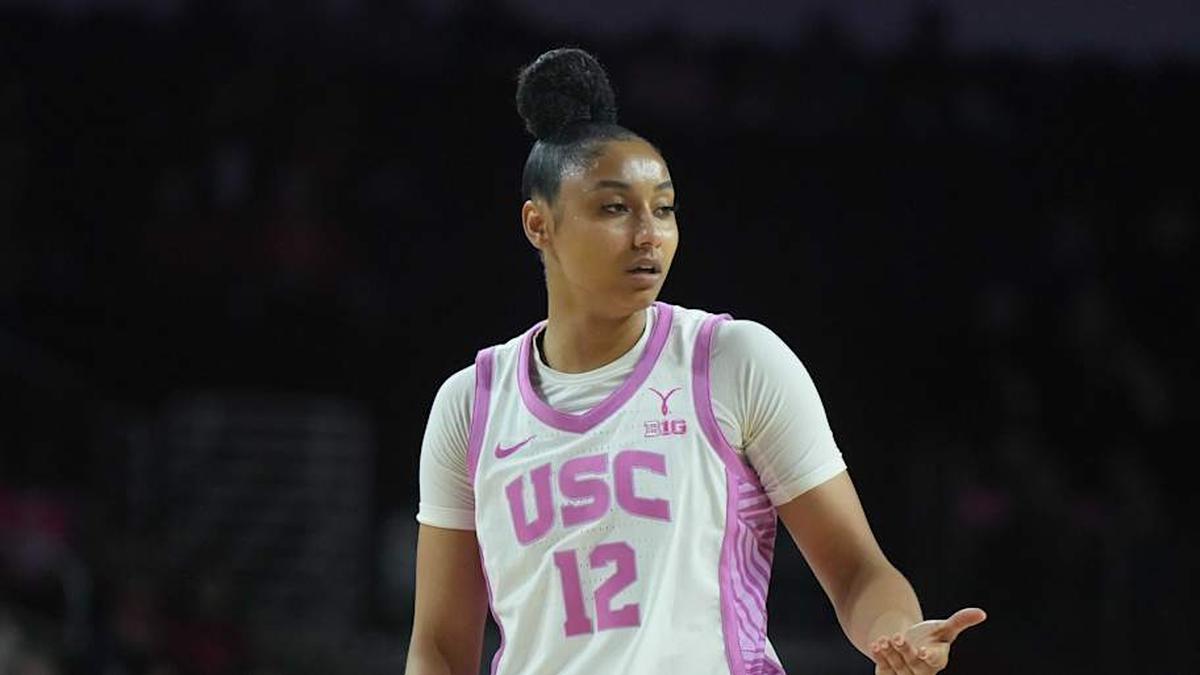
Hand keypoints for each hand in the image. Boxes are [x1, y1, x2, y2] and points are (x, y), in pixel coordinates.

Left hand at [869, 607, 986, 673]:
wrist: (907, 644)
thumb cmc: (930, 637)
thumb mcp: (944, 628)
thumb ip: (960, 621)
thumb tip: (981, 613)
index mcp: (938, 659)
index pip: (936, 661)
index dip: (930, 657)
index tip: (923, 652)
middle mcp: (923, 670)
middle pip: (915, 664)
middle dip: (905, 651)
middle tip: (897, 637)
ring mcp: (906, 674)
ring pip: (898, 666)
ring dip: (890, 653)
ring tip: (884, 639)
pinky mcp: (890, 674)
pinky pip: (884, 668)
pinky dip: (879, 657)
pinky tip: (875, 645)